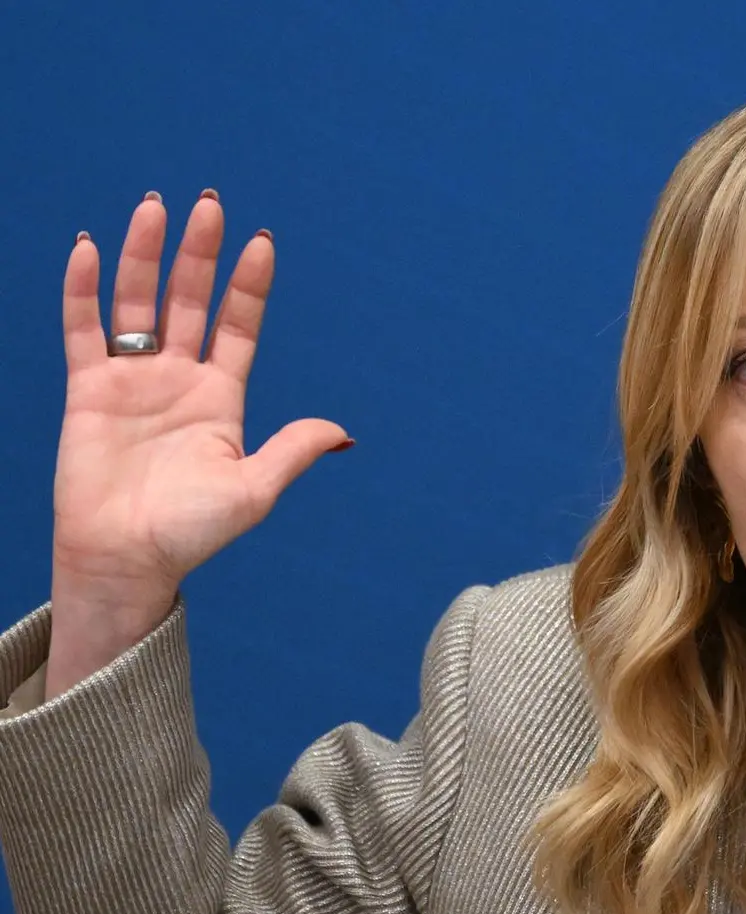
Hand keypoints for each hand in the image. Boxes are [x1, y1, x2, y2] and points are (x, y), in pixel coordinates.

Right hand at [53, 190, 348, 593]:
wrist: (126, 558)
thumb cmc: (191, 532)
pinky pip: (83, 328)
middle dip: (200, 253)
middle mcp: (178, 379)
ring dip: (144, 255)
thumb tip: (342, 432)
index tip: (262, 242)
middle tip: (210, 203)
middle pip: (190, 300)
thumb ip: (291, 452)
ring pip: (138, 302)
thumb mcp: (254, 490)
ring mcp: (132, 380)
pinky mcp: (88, 389)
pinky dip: (83, 289)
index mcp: (222, 397)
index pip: (238, 325)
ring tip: (154, 206)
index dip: (249, 285)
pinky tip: (88, 246)